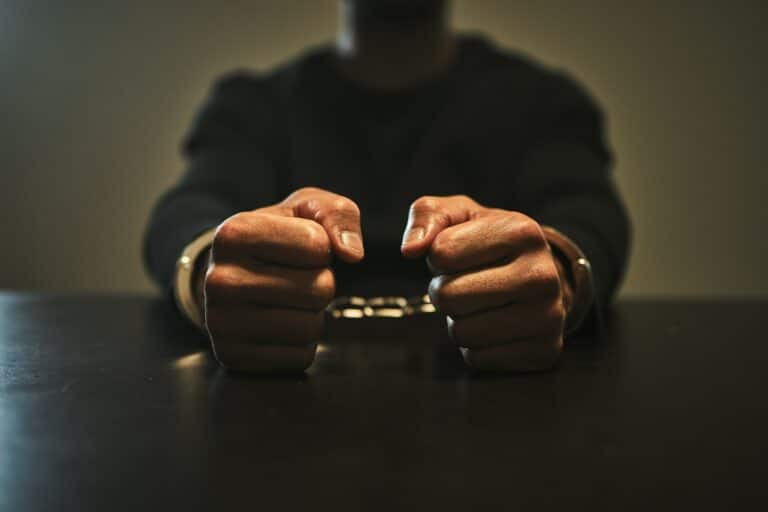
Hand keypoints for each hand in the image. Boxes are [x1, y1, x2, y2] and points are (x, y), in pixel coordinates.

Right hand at [204, 187, 363, 372]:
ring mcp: (221, 323)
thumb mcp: (305, 209)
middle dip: (321, 281)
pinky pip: (299, 357)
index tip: (299, 246)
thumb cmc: (275, 239)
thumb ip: (338, 215)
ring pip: (311, 327)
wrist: (232, 277)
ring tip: (289, 300)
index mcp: (233, 234)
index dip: (321, 246)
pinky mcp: (233, 357)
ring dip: (313, 313)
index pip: (317, 245)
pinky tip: (279, 324)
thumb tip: (352, 253)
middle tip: (296, 276)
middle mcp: (219, 280)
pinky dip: (301, 343)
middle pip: (320, 289)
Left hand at [401, 195, 567, 371]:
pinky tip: (496, 325)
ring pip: (461, 332)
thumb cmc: (488, 242)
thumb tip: (410, 249)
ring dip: (459, 320)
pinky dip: (476, 346)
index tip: (460, 254)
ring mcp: (548, 317)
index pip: (441, 252)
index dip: (438, 257)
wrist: (539, 277)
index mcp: (522, 231)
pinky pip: (477, 358)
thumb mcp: (459, 214)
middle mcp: (542, 274)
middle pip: (448, 296)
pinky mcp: (544, 351)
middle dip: (444, 291)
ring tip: (482, 304)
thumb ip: (427, 216)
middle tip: (466, 283)